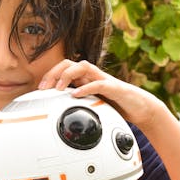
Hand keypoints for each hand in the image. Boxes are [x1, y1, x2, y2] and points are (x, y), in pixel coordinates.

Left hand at [38, 59, 162, 131]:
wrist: (140, 108)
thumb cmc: (115, 106)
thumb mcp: (91, 106)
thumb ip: (77, 106)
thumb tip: (57, 117)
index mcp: (85, 78)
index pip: (63, 68)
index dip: (50, 75)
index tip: (39, 90)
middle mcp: (93, 75)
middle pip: (69, 63)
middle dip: (53, 73)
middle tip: (44, 89)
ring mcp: (103, 79)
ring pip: (82, 66)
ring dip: (67, 76)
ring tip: (58, 89)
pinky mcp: (115, 87)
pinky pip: (99, 83)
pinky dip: (86, 87)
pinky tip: (76, 95)